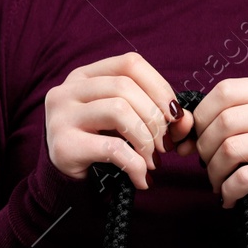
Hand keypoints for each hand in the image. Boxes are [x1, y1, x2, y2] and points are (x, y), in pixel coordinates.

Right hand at [44, 52, 195, 189]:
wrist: (66, 183)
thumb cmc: (99, 148)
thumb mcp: (127, 125)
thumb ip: (157, 117)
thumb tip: (186, 121)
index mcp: (86, 76)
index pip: (130, 64)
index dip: (159, 87)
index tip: (174, 116)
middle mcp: (68, 89)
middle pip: (125, 87)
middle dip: (154, 118)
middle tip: (164, 146)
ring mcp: (62, 115)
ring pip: (118, 110)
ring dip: (145, 139)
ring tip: (152, 161)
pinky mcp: (63, 145)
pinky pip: (111, 147)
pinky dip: (135, 164)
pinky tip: (141, 179)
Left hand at [181, 78, 247, 207]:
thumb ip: (227, 118)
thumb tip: (181, 135)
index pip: (227, 91)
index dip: (202, 115)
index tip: (196, 137)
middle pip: (226, 121)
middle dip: (205, 147)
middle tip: (206, 164)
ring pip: (233, 149)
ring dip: (215, 172)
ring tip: (217, 182)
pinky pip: (246, 177)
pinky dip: (228, 190)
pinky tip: (228, 197)